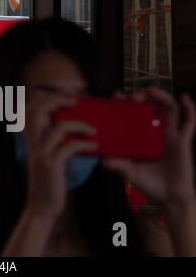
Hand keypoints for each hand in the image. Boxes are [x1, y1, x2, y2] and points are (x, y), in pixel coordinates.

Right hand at [23, 92, 96, 218]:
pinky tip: (94, 148)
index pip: (30, 109)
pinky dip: (84, 144)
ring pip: (58, 127)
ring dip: (79, 125)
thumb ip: (53, 140)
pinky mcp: (51, 165)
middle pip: (37, 111)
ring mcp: (41, 153)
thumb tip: (73, 123)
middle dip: (56, 101)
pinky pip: (69, 147)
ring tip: (93, 130)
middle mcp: (33, 143)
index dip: (46, 98)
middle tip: (75, 102)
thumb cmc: (50, 179)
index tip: (66, 97)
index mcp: (32, 139)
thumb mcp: (48, 155)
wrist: (42, 206)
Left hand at [103, 87, 195, 207]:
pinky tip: (184, 97)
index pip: (132, 116)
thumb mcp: (129, 173)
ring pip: (169, 109)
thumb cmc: (149, 185)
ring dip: (161, 96)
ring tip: (151, 90)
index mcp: (140, 138)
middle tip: (132, 97)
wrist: (169, 198)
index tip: (116, 95)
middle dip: (142, 98)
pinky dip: (190, 108)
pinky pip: (189, 123)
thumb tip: (102, 160)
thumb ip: (118, 165)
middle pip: (150, 108)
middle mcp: (154, 134)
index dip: (125, 104)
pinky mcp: (183, 142)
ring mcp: (169, 136)